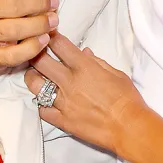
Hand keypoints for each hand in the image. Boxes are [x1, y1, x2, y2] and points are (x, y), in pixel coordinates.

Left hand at [23, 32, 147, 156]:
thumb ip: (97, 62)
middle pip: (40, 62)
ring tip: (36, 76)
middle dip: (36, 54)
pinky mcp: (62, 120)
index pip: (59, 45)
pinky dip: (42, 104)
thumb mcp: (117, 74)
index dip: (51, 36)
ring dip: (33, 78)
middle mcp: (69, 82)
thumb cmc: (127, 99)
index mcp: (84, 67)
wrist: (129, 127)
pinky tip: (47, 101)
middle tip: (37, 53)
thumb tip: (84, 53)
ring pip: (35, 85)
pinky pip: (42, 110)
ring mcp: (63, 102)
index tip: (48, 35)